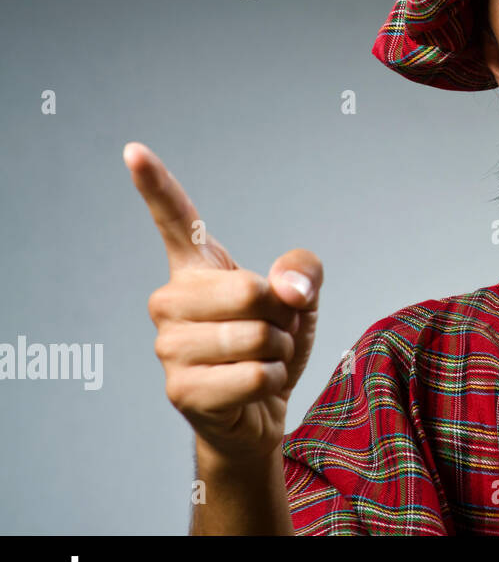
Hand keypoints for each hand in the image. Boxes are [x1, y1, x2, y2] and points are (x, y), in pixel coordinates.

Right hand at [124, 141, 321, 462]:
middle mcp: (170, 301)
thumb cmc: (272, 346)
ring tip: (261, 361)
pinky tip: (251, 388)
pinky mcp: (180, 389)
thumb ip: (303, 272)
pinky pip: (255, 375)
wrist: (258, 411)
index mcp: (196, 269)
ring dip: (279, 351)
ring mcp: (168, 346)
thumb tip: (288, 291)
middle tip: (270, 334)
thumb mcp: (301, 298)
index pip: (175, 219)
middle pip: (251, 291)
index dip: (155, 184)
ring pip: (257, 336)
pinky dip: (272, 382)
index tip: (133, 150)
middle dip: (282, 317)